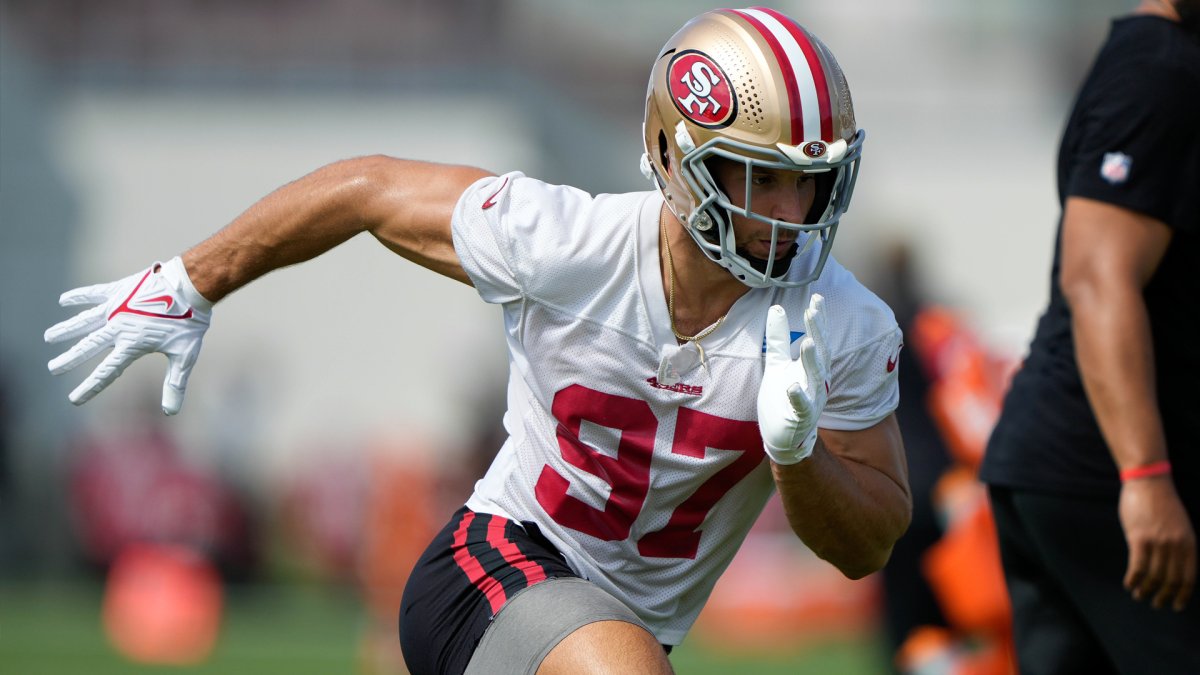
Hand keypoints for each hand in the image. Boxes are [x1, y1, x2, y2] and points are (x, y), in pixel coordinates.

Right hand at [45, 256, 212, 414]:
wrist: (191, 286)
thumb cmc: (190, 322)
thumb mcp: (185, 355)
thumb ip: (174, 384)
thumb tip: (171, 412)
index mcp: (133, 345)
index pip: (106, 372)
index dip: (90, 387)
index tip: (74, 399)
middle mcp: (119, 327)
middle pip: (88, 346)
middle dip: (70, 359)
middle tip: (53, 368)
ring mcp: (117, 307)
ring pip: (84, 320)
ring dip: (66, 329)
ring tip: (49, 337)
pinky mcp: (119, 290)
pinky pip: (93, 293)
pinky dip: (78, 296)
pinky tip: (63, 300)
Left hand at [758, 293, 829, 464]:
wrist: (782, 437)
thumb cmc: (782, 398)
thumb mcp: (777, 364)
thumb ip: (778, 338)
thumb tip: (776, 307)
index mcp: (812, 366)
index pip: (818, 338)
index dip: (819, 320)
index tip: (817, 297)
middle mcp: (817, 381)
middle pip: (820, 353)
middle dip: (818, 332)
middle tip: (813, 311)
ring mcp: (811, 399)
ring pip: (815, 378)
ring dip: (811, 360)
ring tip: (806, 342)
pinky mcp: (800, 418)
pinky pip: (802, 407)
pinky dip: (799, 397)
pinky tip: (792, 386)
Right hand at [1119, 476, 1196, 610]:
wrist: (1149, 481)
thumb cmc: (1162, 503)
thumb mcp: (1181, 526)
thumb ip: (1179, 546)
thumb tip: (1171, 568)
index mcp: (1190, 543)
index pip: (1189, 578)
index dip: (1182, 595)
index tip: (1175, 605)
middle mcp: (1176, 546)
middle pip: (1170, 581)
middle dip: (1163, 596)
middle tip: (1155, 604)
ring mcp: (1158, 543)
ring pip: (1153, 577)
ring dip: (1145, 590)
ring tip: (1138, 595)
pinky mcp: (1139, 539)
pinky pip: (1137, 567)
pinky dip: (1133, 580)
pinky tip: (1128, 584)